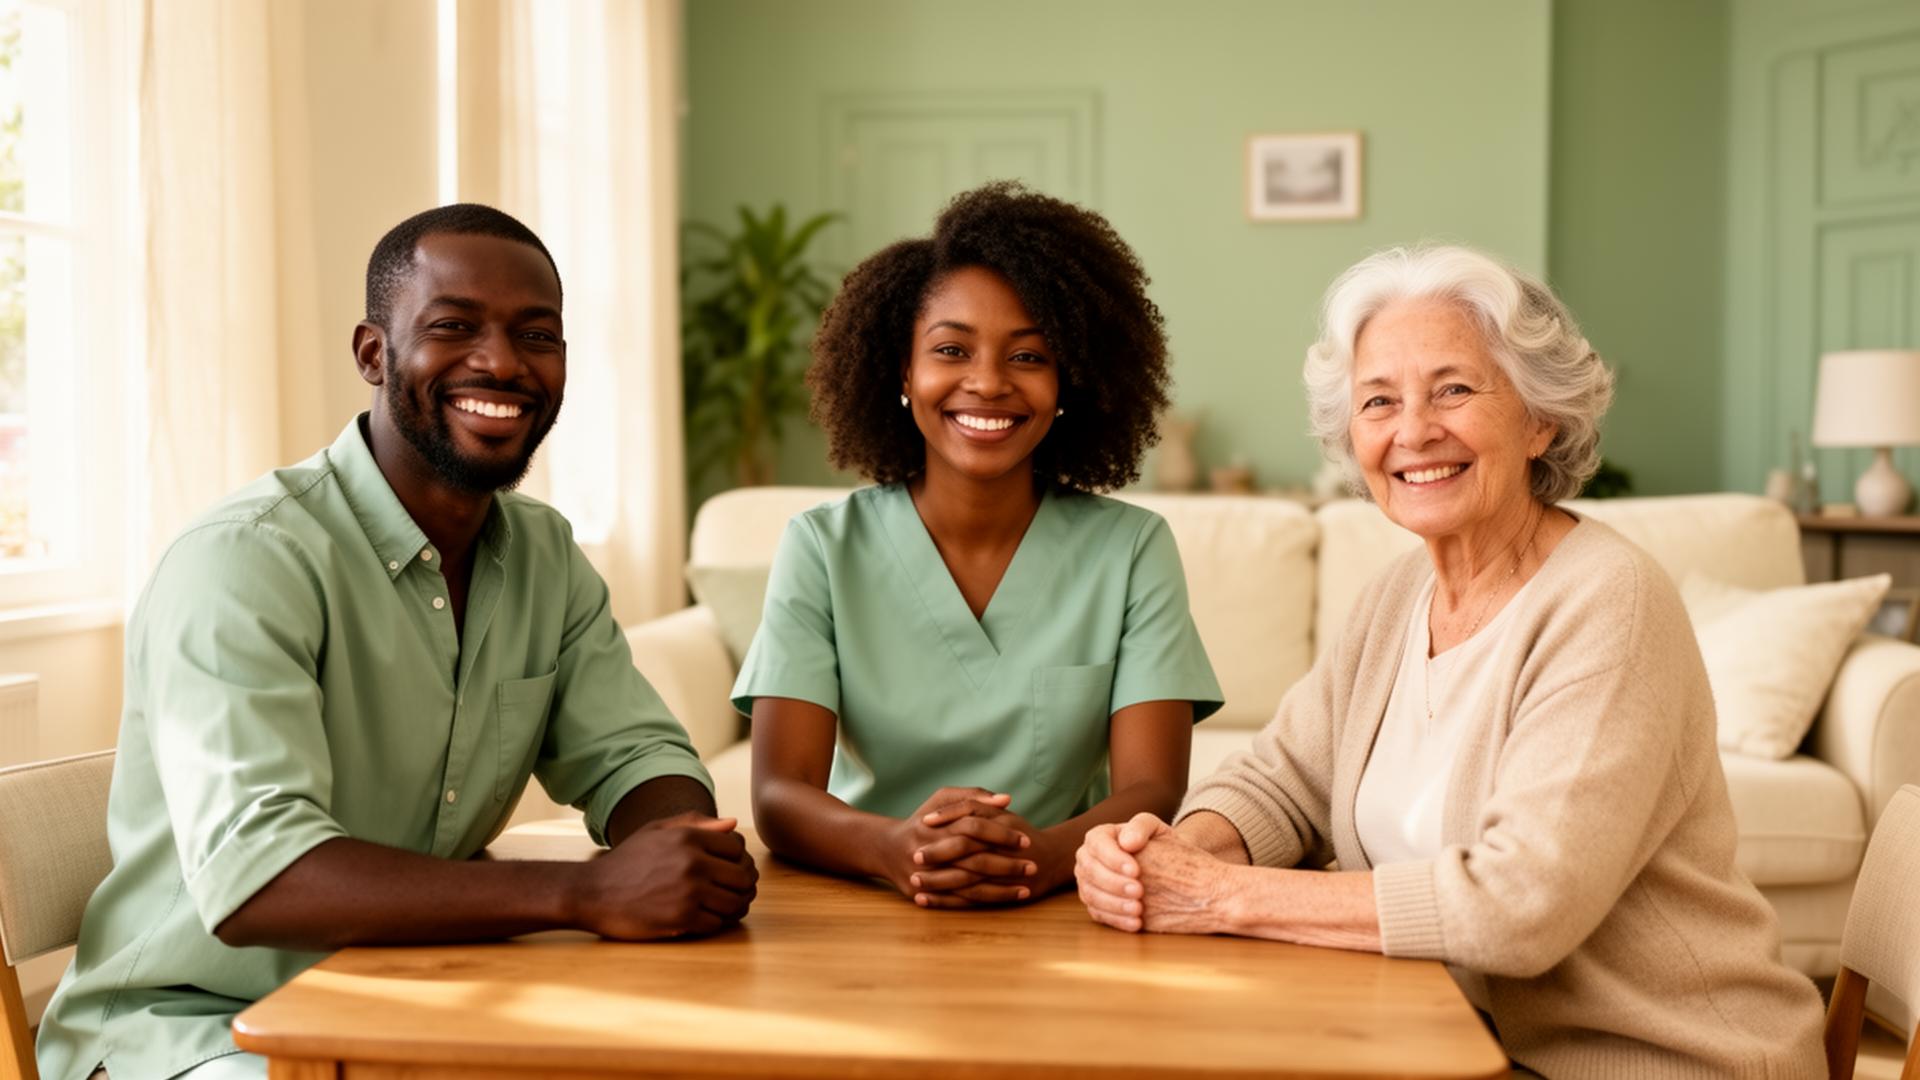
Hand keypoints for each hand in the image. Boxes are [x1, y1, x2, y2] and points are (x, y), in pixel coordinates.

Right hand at [573, 814, 757, 939]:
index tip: (729, 869)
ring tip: (724, 907)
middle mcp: (692, 862)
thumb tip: (732, 824)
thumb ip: (695, 823)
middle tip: (734, 892)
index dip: (738, 859)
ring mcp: (689, 891)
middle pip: (743, 876)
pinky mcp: (682, 918)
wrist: (592, 892)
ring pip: (735, 902)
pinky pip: (717, 923)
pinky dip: (715, 923)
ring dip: (734, 907)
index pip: (737, 847)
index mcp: (688, 837)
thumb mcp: (655, 830)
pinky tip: (704, 919)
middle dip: (743, 885)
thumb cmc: (625, 861)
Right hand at [881, 787, 1034, 907]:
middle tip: (1033, 865)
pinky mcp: (925, 896)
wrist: (887, 849)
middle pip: (973, 860)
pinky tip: (1008, 899)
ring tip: (1027, 887)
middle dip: (1005, 864)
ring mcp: (926, 877)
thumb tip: (1007, 799)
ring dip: (1001, 888)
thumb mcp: (941, 800)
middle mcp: (929, 852)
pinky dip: (986, 902)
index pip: (974, 828)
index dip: (1001, 834)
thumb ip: (973, 796)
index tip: (1025, 839)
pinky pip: (960, 903)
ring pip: (969, 886)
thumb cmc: (923, 821)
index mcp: (935, 826)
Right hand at [1077, 812, 1235, 934]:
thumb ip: (1140, 827)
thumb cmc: (1157, 843)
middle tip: (1139, 891)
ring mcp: (1088, 883)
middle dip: (1114, 883)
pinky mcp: (1095, 904)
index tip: (1136, 870)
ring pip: (1091, 895)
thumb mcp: (1154, 828)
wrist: (1164, 866)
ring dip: (1115, 904)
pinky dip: (1117, 920)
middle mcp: (1088, 859)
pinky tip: (1136, 923)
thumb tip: (1127, 842)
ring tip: (1138, 909)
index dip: (1113, 858)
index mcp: (1098, 837)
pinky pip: (1099, 914)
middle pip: (1090, 871)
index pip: (1097, 844)